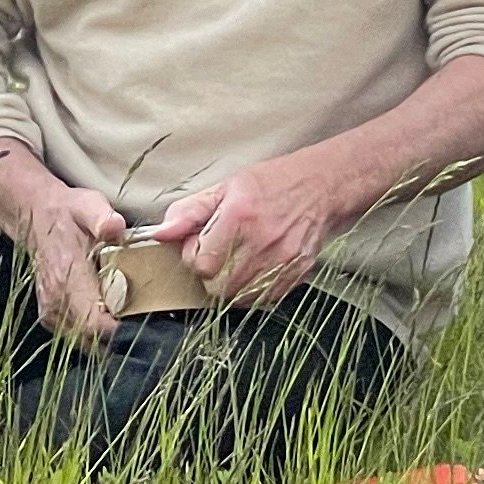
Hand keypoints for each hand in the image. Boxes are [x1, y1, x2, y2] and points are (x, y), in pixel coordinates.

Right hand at [0, 136, 129, 344]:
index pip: (94, 323)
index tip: (145, 322)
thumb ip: (102, 218)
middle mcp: (55, 301)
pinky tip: (112, 317)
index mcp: (66, 277)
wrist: (38, 217)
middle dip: (121, 337)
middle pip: (93, 340)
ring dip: (110, 338)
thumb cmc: (70, 213)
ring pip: (86, 343)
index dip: (121, 330)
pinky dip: (97, 335)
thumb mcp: (89, 205)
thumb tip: (116, 227)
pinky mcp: (51, 317)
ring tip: (131, 320)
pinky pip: (78, 338)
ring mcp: (51, 312)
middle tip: (145, 322)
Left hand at [144, 146, 358, 309]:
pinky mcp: (297, 274)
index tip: (201, 243)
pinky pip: (263, 300)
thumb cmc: (272, 183)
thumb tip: (160, 233)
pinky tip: (256, 267)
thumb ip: (190, 211)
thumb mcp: (227, 187)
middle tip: (218, 254)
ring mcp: (282, 261)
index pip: (201, 264)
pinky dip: (253, 289)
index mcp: (239, 215)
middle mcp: (262, 241)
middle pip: (218, 286)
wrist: (322, 187)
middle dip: (210, 273)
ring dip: (230, 284)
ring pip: (239, 297)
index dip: (195, 256)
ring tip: (237, 260)